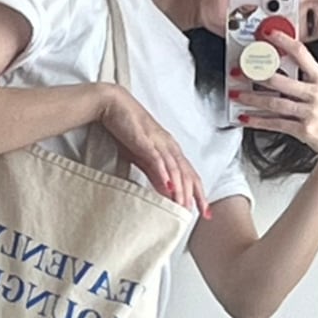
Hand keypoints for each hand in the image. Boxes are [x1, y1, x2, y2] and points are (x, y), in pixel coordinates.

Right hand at [97, 85, 210, 217]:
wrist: (114, 105)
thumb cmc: (127, 129)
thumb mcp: (142, 155)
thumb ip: (154, 172)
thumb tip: (165, 190)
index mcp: (170, 149)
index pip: (189, 174)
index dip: (198, 192)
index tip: (204, 210)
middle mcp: (169, 146)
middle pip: (187, 173)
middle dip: (194, 194)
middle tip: (198, 212)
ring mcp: (158, 143)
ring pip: (174, 168)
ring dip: (180, 188)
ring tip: (182, 204)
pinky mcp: (144, 140)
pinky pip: (156, 158)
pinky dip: (163, 172)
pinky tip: (167, 186)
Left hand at [230, 31, 317, 169]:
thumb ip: (306, 79)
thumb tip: (279, 69)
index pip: (301, 54)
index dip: (284, 42)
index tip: (268, 35)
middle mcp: (316, 94)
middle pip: (281, 80)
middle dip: (256, 75)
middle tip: (239, 70)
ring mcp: (310, 112)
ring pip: (274, 103)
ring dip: (252, 98)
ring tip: (236, 94)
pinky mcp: (304, 130)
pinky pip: (276, 124)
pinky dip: (257, 121)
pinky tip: (245, 117)